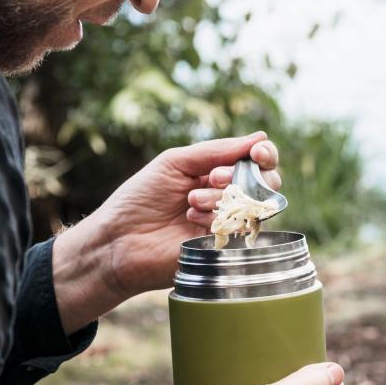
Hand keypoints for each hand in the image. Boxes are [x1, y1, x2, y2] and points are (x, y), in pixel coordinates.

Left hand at [51, 131, 281, 332]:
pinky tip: (192, 220)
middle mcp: (228, 197)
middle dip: (242, 175)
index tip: (258, 152)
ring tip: (191, 202)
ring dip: (222, 196)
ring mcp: (229, 223)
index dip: (264, 154)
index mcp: (217, 173)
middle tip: (213, 177)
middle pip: (267, 182)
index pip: (258, 161)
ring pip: (255, 204)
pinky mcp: (225, 248)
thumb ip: (217, 150)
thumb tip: (260, 136)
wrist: (118, 241)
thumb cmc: (140, 199)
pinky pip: (241, 228)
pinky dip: (218, 218)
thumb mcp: (175, 163)